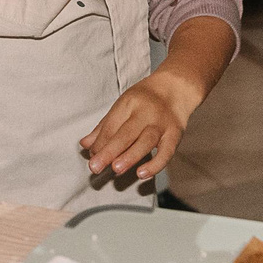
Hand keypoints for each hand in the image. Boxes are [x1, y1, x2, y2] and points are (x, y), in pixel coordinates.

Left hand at [80, 67, 202, 182]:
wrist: (176, 88)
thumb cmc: (145, 99)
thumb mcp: (123, 105)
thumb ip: (104, 127)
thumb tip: (85, 145)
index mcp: (129, 102)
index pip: (112, 124)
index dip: (100, 142)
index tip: (92, 157)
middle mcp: (146, 112)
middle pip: (126, 133)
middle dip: (109, 151)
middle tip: (95, 166)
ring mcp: (162, 123)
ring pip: (145, 141)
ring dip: (130, 156)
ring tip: (116, 169)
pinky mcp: (175, 134)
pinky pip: (166, 152)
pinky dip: (155, 164)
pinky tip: (142, 174)